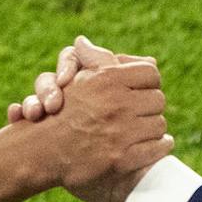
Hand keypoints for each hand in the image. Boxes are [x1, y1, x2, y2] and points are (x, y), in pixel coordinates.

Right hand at [9, 37, 172, 201]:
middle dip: (150, 106)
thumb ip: (95, 60)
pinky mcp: (123, 159)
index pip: (150, 73)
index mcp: (107, 80)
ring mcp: (121, 133)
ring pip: (159, 125)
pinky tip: (157, 145)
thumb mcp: (77, 80)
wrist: (41, 154)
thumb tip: (89, 42)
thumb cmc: (59, 114)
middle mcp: (116, 104)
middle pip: (158, 99)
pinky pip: (157, 149)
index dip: (148, 82)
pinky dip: (160, 148)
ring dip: (154, 128)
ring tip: (146, 130)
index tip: (144, 90)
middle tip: (143, 112)